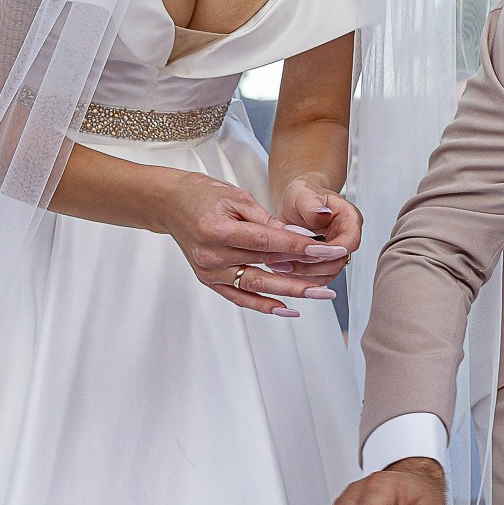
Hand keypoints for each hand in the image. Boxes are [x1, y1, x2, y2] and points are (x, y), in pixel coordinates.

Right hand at [156, 172, 345, 316]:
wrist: (170, 205)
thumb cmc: (203, 195)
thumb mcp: (238, 198)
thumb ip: (268, 222)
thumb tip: (300, 239)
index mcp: (217, 230)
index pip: (266, 242)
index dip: (298, 247)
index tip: (324, 249)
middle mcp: (211, 256)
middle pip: (265, 266)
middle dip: (303, 269)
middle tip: (332, 273)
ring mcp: (209, 272)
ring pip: (257, 286)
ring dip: (291, 291)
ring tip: (320, 293)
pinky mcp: (209, 281)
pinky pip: (239, 298)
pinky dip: (264, 305)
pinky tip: (288, 309)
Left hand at [274, 175, 362, 280]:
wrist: (295, 202)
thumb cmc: (302, 194)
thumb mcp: (303, 194)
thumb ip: (312, 204)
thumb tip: (322, 213)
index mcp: (349, 219)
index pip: (350, 241)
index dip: (333, 250)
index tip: (310, 250)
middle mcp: (345, 238)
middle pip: (338, 261)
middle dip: (313, 264)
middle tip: (288, 261)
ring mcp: (335, 252)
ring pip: (327, 273)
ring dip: (304, 274)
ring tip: (280, 267)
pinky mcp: (323, 262)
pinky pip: (316, 277)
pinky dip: (300, 277)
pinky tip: (283, 270)